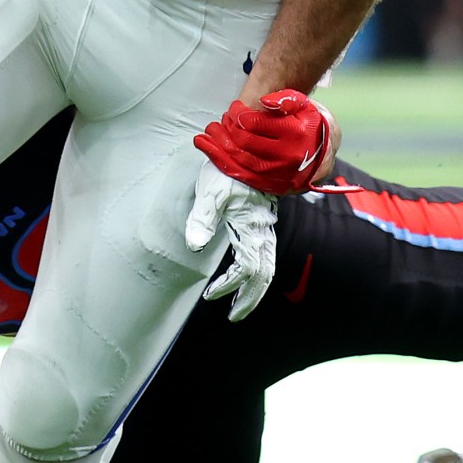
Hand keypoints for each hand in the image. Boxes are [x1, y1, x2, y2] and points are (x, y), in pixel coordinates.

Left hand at [185, 158, 276, 321]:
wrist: (251, 146)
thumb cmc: (229, 167)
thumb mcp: (210, 191)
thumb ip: (202, 219)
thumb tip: (194, 246)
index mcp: (252, 228)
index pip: (245, 269)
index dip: (229, 286)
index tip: (210, 295)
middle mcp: (263, 231)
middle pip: (264, 275)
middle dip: (250, 299)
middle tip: (234, 316)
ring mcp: (265, 227)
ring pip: (268, 267)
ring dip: (255, 289)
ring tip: (239, 304)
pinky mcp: (263, 221)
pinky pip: (266, 255)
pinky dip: (258, 272)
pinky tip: (244, 275)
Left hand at [192, 90, 338, 196]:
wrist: (326, 154)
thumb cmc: (310, 125)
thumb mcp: (305, 105)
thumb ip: (286, 99)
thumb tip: (264, 101)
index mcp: (295, 134)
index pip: (254, 124)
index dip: (238, 114)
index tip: (233, 109)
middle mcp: (287, 157)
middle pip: (244, 144)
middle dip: (225, 131)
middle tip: (215, 124)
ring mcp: (279, 175)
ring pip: (240, 162)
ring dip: (217, 150)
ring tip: (202, 139)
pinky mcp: (273, 186)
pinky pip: (244, 177)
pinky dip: (225, 166)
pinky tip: (212, 155)